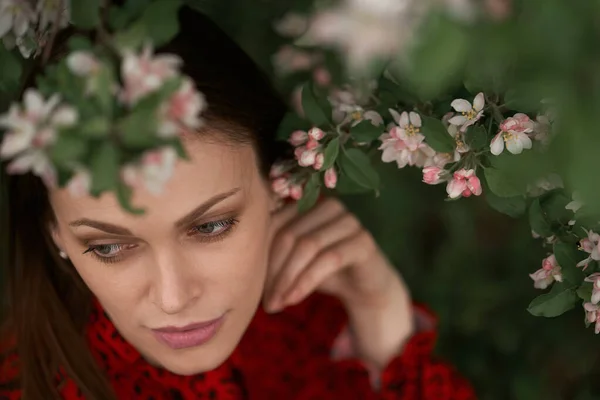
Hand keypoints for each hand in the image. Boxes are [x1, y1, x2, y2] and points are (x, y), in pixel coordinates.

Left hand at [264, 197, 413, 366]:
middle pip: (288, 234)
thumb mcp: (293, 262)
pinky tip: (293, 300)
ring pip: (307, 246)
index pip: (273, 223)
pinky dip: (306, 281)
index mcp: (307, 204)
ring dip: (287, 279)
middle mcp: (329, 205)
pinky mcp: (363, 240)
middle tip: (265, 301)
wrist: (366, 288)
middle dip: (272, 271)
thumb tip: (235, 263)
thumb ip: (272, 254)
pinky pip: (328, 259)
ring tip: (276, 304)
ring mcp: (349, 220)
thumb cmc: (324, 272)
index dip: (259, 255)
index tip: (249, 286)